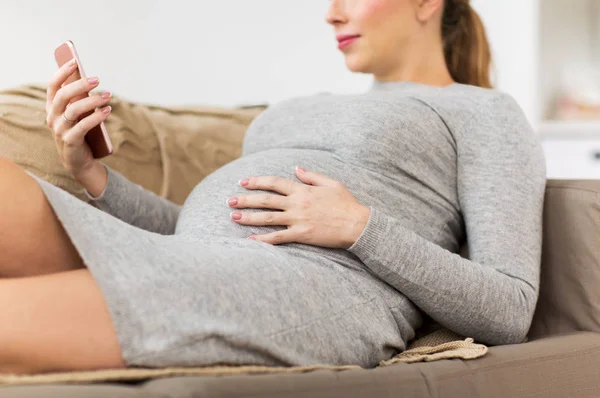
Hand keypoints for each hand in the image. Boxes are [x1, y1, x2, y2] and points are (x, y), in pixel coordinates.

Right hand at [45, 58, 111, 181]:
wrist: (78, 161)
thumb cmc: (79, 133)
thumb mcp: (77, 115)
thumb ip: (78, 100)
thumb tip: (89, 80)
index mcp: (52, 108)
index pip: (52, 86)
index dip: (62, 73)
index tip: (74, 61)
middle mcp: (52, 117)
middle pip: (63, 95)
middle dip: (80, 85)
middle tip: (98, 80)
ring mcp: (59, 130)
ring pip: (74, 110)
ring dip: (92, 101)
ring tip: (108, 96)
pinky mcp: (70, 141)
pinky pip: (83, 126)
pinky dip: (97, 117)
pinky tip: (107, 111)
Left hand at [227, 166, 370, 247]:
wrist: (357, 225)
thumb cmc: (347, 204)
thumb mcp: (331, 183)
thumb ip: (311, 176)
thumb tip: (296, 168)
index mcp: (303, 190)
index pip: (274, 182)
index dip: (257, 181)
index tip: (243, 182)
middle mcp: (297, 203)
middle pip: (265, 199)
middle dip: (246, 199)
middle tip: (229, 200)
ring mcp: (298, 220)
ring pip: (267, 217)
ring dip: (248, 217)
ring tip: (233, 217)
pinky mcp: (301, 235)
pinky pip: (278, 237)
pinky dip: (263, 239)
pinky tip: (250, 240)